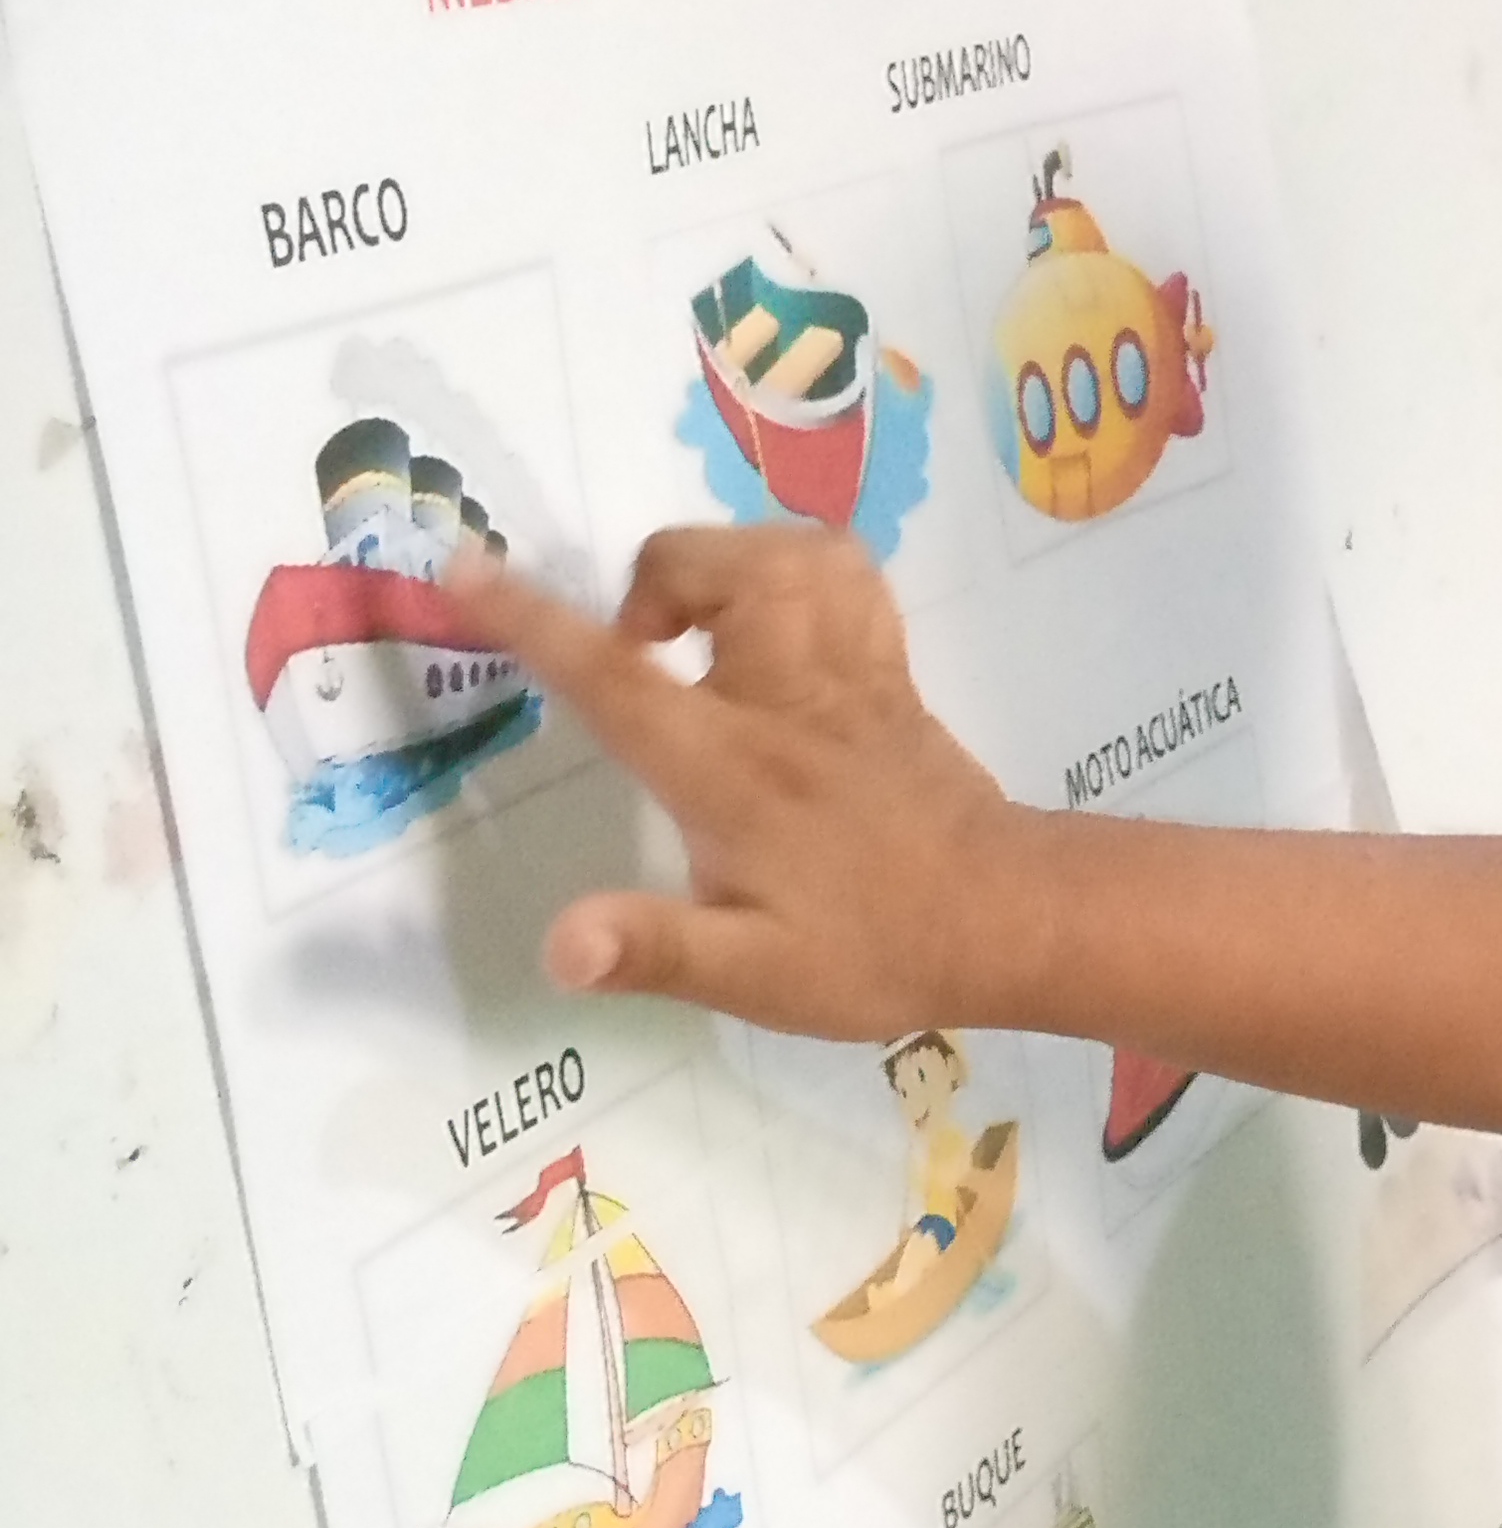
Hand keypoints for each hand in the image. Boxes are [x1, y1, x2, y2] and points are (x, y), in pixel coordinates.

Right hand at [447, 526, 1019, 1038]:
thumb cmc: (876, 949)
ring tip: (700, 627)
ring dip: (730, 561)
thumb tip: (559, 944)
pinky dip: (800, 569)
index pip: (615, 680)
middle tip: (639, 650)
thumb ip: (655, 949)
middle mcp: (790, 700)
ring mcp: (852, 676)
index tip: (464, 566)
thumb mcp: (756, 976)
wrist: (1009, 918)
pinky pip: (849, 577)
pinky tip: (775, 622)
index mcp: (733, 769)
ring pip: (794, 552)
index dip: (532, 620)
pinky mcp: (893, 674)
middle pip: (720, 567)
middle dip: (658, 578)